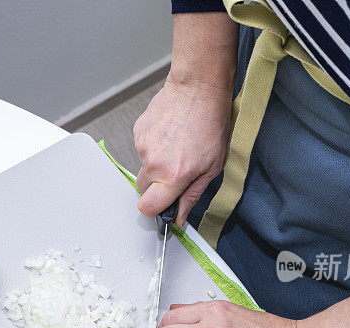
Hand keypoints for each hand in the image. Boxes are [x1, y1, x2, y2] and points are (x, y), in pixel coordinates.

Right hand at [134, 76, 231, 226]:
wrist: (198, 88)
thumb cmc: (211, 124)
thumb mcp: (212, 167)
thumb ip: (191, 196)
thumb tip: (179, 218)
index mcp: (173, 176)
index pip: (147, 207)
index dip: (155, 209)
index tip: (164, 204)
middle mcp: (154, 163)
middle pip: (144, 188)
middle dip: (158, 185)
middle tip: (177, 169)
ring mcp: (142, 146)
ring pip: (144, 166)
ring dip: (158, 162)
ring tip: (177, 145)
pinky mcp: (138, 131)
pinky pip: (142, 148)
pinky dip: (154, 145)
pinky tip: (170, 134)